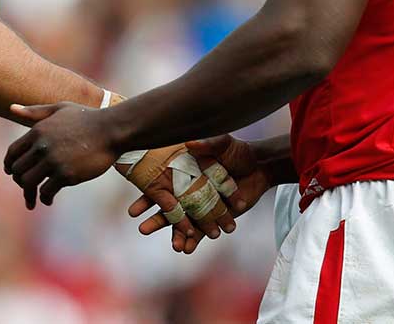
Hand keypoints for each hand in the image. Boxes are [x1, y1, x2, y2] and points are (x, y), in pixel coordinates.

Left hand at [5, 102, 117, 207]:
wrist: (112, 130)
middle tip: (27, 187)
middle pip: (17, 170)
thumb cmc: (87, 118)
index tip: (12, 172)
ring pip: (27, 183)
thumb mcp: (59, 108)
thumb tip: (10, 108)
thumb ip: (34, 111)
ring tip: (34, 198)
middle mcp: (42, 146)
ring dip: (28, 193)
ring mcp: (53, 161)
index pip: (12, 152)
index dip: (9, 165)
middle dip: (19, 181)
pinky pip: (46, 192)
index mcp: (37, 130)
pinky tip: (49, 200)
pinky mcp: (66, 175)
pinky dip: (45, 198)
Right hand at [127, 134, 272, 252]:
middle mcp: (188, 190)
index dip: (147, 197)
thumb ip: (208, 144)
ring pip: (183, 223)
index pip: (161, 186)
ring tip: (172, 246)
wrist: (259, 166)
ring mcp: (199, 206)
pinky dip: (194, 240)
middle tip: (142, 230)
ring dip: (176, 235)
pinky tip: (186, 250)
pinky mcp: (212, 217)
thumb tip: (190, 144)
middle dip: (156, 221)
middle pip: (168, 208)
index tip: (134, 209)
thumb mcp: (222, 143)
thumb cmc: (237, 151)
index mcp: (183, 174)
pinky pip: (200, 231)